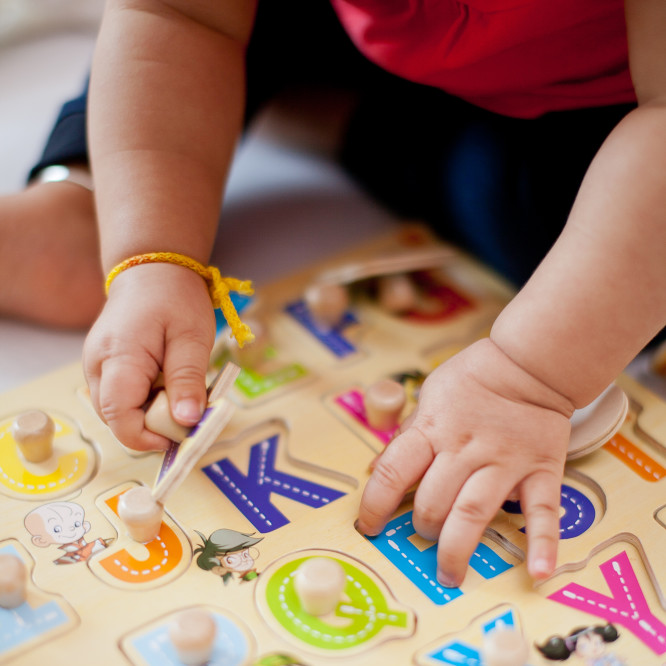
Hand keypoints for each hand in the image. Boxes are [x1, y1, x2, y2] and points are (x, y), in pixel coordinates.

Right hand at [83, 263, 215, 450]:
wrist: (151, 270)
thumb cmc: (175, 298)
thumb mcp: (192, 338)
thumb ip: (188, 380)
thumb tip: (187, 421)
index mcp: (119, 356)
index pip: (119, 416)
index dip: (147, 437)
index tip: (179, 436)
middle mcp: (97, 365)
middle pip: (116, 418)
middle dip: (152, 426)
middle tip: (187, 411)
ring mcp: (95, 366)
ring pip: (118, 410)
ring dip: (149, 413)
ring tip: (178, 392)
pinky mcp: (102, 367)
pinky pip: (120, 397)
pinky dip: (144, 400)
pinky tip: (166, 384)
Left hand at [357, 338, 574, 585]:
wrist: (528, 364)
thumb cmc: (472, 380)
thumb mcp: (429, 396)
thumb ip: (406, 435)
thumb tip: (375, 470)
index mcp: (431, 429)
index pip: (393, 472)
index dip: (374, 505)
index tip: (368, 527)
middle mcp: (464, 449)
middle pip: (433, 501)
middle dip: (421, 527)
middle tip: (423, 537)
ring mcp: (504, 462)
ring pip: (474, 512)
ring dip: (457, 549)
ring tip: (449, 574)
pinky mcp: (541, 470)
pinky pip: (542, 511)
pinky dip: (542, 544)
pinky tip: (538, 573)